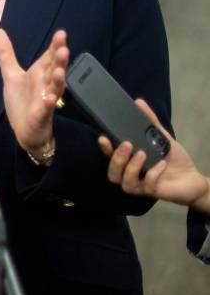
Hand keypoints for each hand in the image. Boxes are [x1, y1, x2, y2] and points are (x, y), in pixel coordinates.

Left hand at [0, 28, 68, 158]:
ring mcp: (45, 100)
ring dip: (57, 80)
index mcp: (39, 74)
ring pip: (54, 89)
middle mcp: (45, 85)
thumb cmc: (23, 101)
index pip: (49, 57)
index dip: (55, 46)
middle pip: (55, 70)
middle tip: (64, 48)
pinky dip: (49, 103)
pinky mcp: (41, 115)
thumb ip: (6, 54)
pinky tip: (51, 98)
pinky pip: (46, 109)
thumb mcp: (11, 75)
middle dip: (60, 60)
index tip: (61, 33)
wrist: (25, 130)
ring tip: (59, 72)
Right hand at [98, 98, 209, 213]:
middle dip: (117, 158)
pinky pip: (147, 185)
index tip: (104, 138)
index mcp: (128, 161)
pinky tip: (161, 164)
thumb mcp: (161, 137)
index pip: (110, 156)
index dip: (105, 149)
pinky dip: (152, 174)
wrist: (191, 177)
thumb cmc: (173, 159)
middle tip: (127, 144)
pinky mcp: (153, 192)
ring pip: (125, 182)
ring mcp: (140, 185)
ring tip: (142, 154)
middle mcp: (130, 174)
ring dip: (131, 167)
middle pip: (112, 173)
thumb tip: (138, 102)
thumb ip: (150, 122)